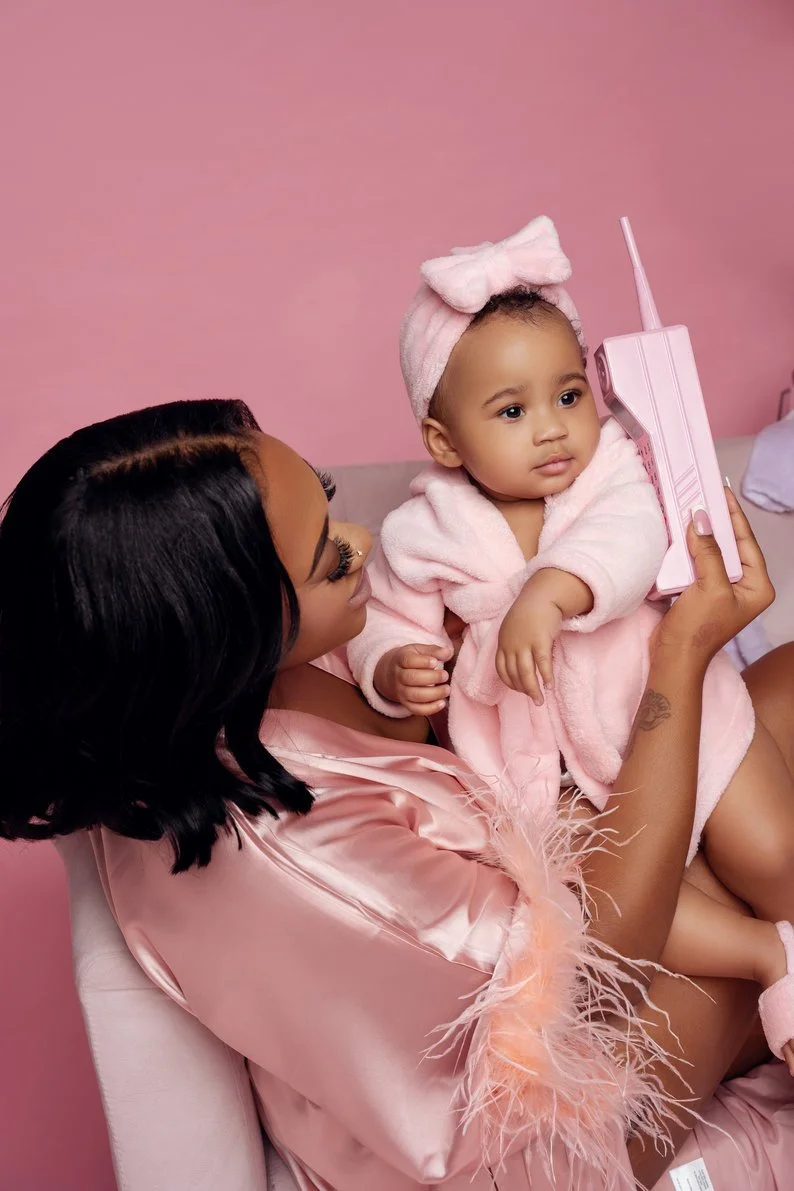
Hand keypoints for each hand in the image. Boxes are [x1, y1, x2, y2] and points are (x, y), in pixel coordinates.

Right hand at [373, 643, 453, 714]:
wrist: (389, 674)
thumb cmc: (409, 660)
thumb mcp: (418, 650)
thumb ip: (433, 650)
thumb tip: (448, 653)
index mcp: (401, 659)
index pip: (408, 660)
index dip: (423, 661)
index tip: (435, 662)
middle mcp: (398, 676)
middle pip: (411, 678)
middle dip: (431, 678)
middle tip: (445, 675)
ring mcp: (401, 691)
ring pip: (415, 695)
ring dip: (433, 694)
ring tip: (447, 689)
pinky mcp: (405, 703)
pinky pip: (416, 709)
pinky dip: (430, 708)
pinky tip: (442, 702)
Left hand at [496, 590, 561, 705]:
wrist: (542, 595)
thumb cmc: (530, 612)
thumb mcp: (514, 628)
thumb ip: (513, 644)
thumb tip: (519, 662)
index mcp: (502, 642)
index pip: (501, 670)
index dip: (510, 683)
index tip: (520, 689)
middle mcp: (511, 644)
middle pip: (513, 674)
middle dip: (523, 690)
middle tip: (534, 700)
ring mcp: (525, 643)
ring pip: (526, 673)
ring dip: (532, 689)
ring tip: (540, 700)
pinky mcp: (540, 640)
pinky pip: (542, 664)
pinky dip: (546, 677)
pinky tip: (550, 686)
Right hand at [654, 490, 773, 665]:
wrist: (674, 657)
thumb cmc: (699, 629)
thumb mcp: (710, 587)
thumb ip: (709, 552)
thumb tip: (701, 519)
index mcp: (758, 587)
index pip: (748, 543)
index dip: (734, 517)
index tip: (722, 493)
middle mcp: (744, 586)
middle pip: (732, 545)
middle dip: (718, 523)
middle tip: (706, 495)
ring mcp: (723, 589)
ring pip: (715, 552)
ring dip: (703, 534)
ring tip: (693, 510)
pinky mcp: (703, 591)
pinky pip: (700, 562)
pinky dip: (692, 548)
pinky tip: (683, 534)